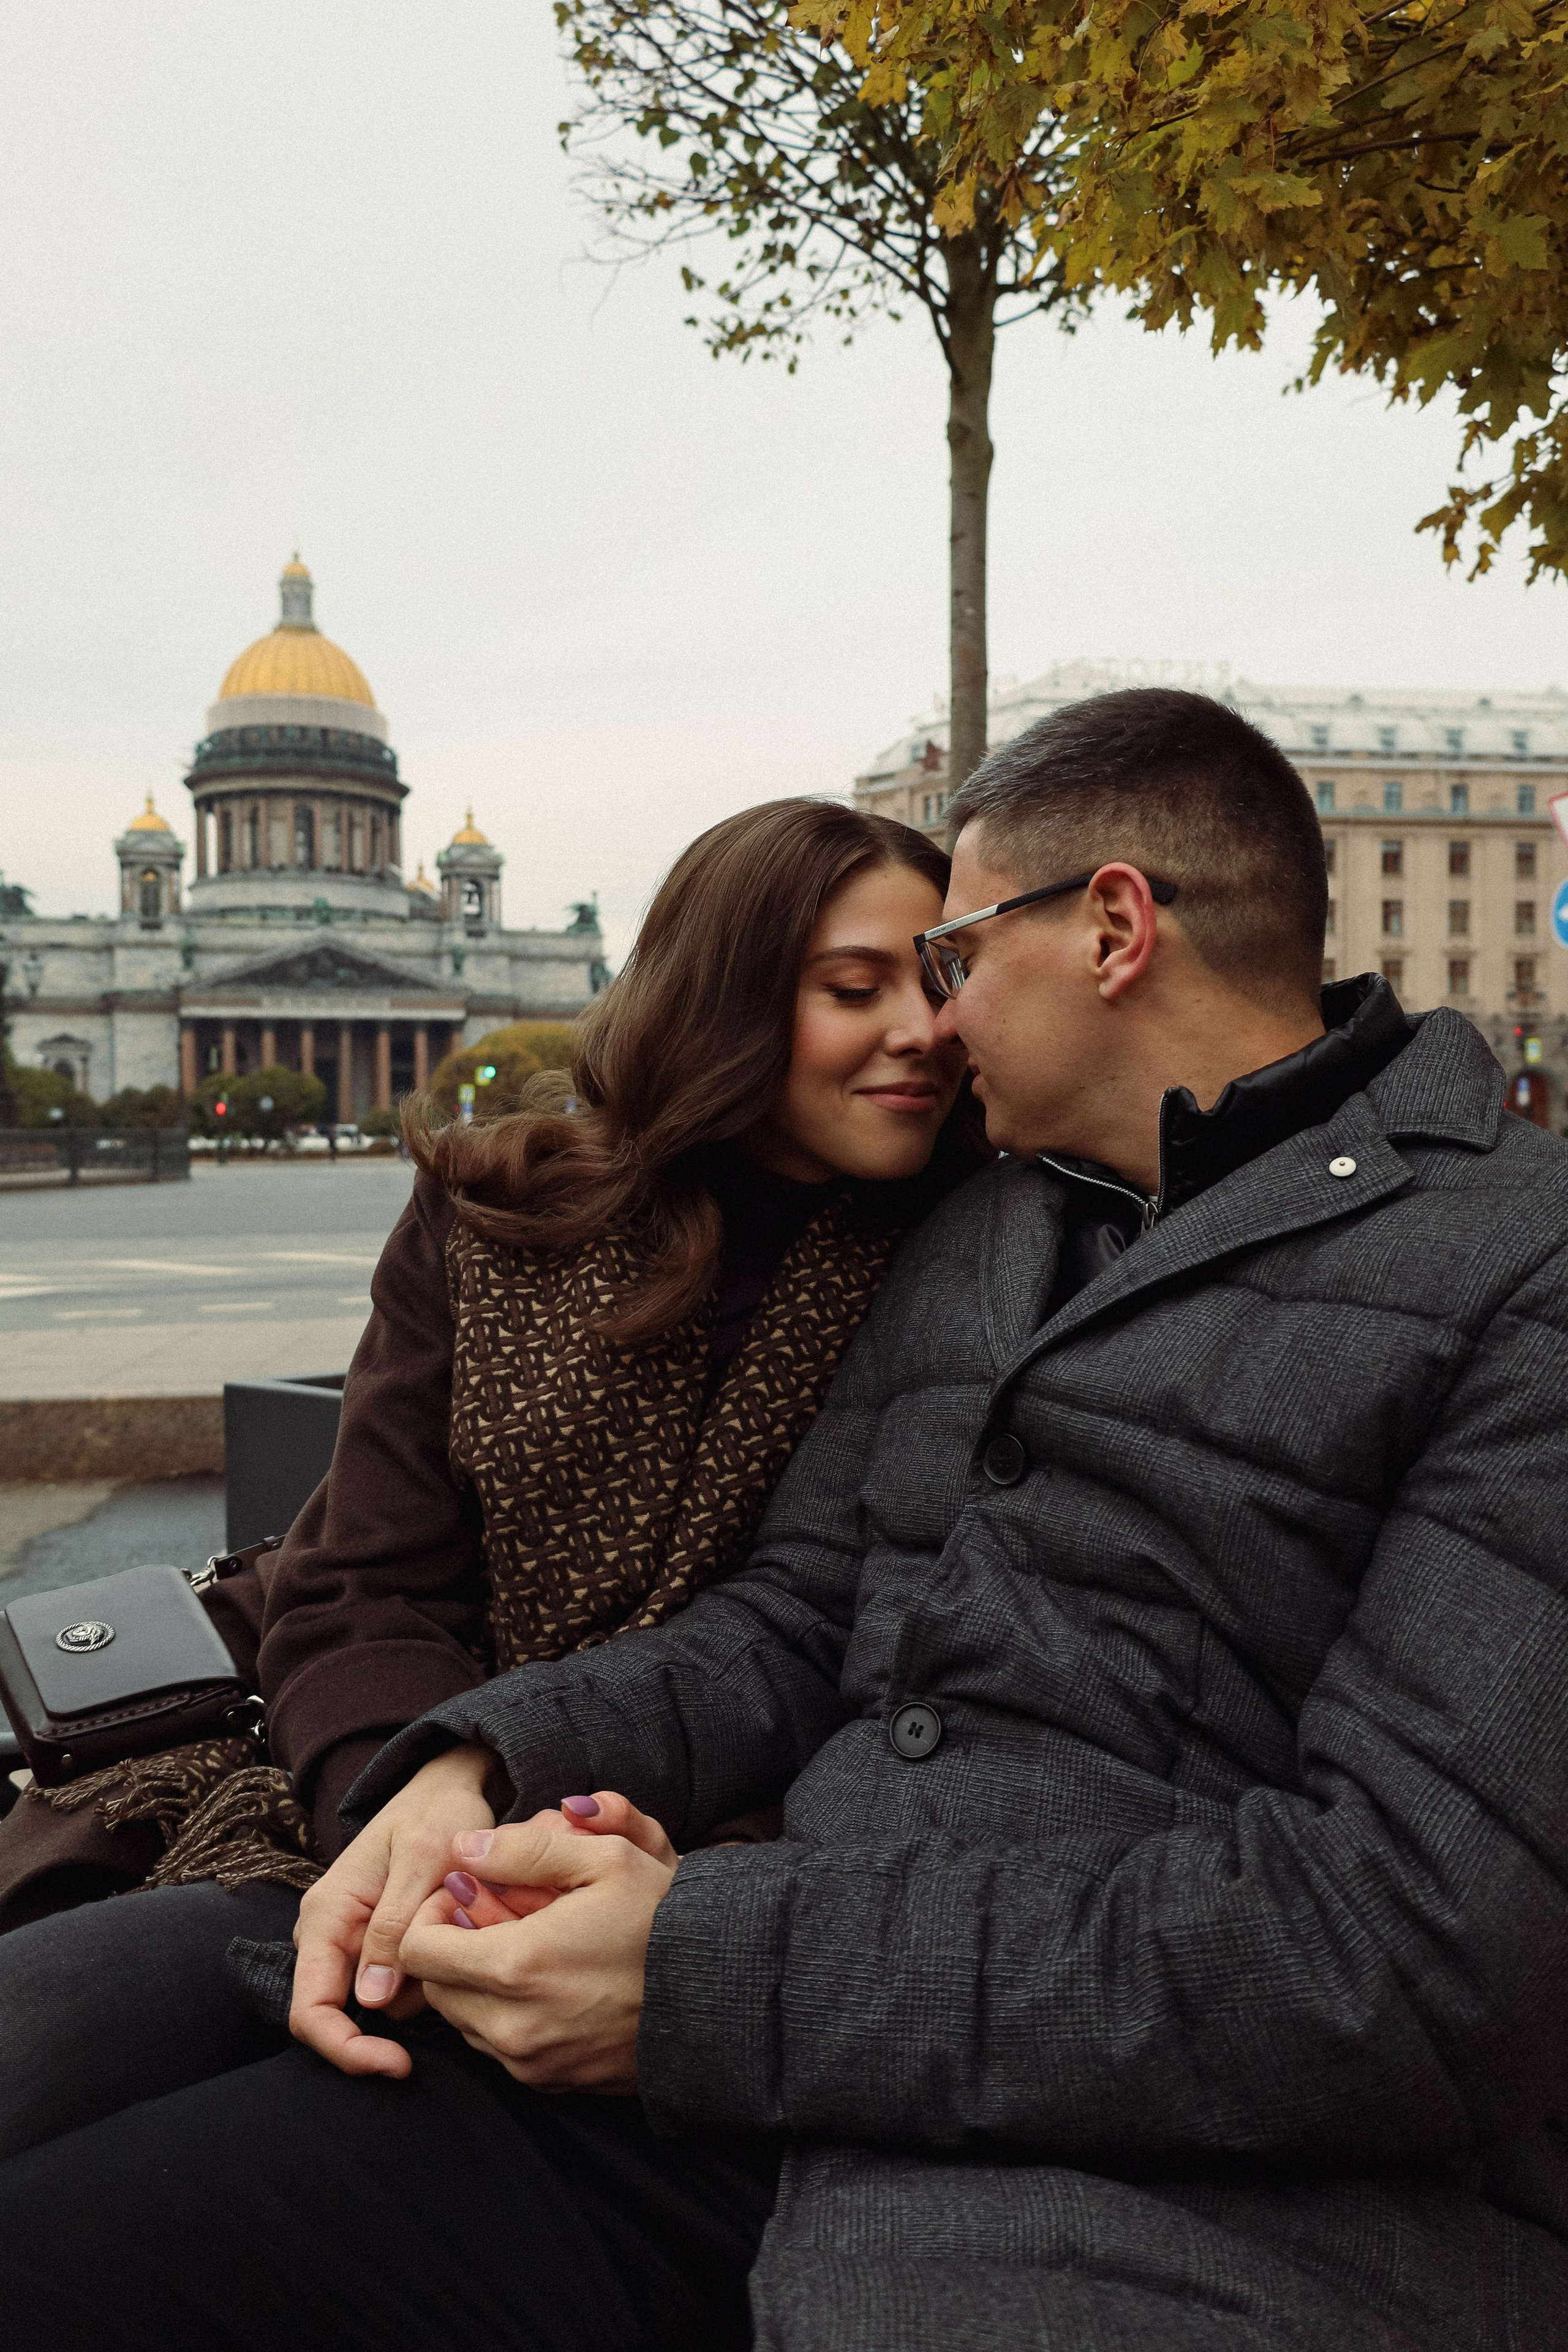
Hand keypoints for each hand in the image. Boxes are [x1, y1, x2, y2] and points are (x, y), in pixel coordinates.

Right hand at [289, 1742, 497, 2079]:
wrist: (449, 1789)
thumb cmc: (438, 1814)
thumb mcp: (424, 1859)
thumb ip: (394, 1924)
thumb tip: (369, 2000)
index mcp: (327, 1915)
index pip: (311, 2009)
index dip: (346, 2049)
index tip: (396, 2065)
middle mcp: (329, 1934)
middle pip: (342, 2015)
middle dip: (393, 2020)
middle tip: (450, 1989)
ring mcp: (353, 1941)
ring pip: (379, 2005)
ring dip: (420, 1988)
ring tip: (458, 1936)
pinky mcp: (379, 1945)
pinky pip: (398, 1985)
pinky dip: (428, 1976)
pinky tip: (456, 1942)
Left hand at [400, 1803, 676, 2091]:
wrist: (720, 1998)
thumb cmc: (665, 1920)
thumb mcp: (605, 1858)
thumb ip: (523, 1847)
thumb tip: (462, 1849)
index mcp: (515, 1968)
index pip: (418, 1950)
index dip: (432, 1914)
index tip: (469, 1894)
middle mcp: (512, 2027)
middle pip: (435, 1989)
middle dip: (453, 1948)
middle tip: (499, 1914)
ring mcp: (531, 2063)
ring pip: (464, 2020)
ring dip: (478, 1983)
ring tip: (529, 1946)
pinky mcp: (552, 2083)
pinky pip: (500, 2048)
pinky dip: (507, 2014)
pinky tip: (551, 1982)